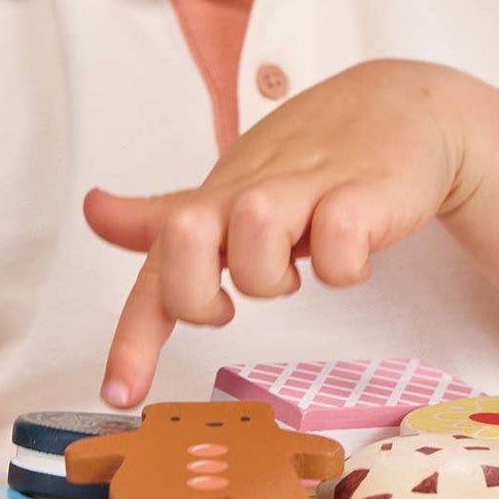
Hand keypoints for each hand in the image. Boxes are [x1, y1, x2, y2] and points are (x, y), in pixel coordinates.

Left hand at [83, 58, 471, 407]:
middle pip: (184, 236)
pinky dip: (347, 268)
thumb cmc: (313, 157)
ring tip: (303, 264)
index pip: (156, 264)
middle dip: (197, 291)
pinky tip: (358, 254)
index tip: (119, 393)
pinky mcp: (365, 193)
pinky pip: (341, 244)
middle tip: (232, 303)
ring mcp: (307, 187)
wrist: (405, 105)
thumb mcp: (235, 187)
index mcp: (216, 199)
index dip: (133, 335)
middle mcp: (250, 190)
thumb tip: (93, 210)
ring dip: (275, 274)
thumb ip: (168, 217)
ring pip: (257, 231)